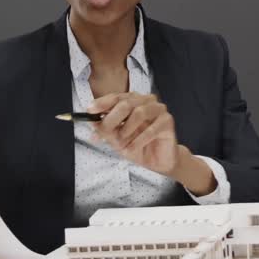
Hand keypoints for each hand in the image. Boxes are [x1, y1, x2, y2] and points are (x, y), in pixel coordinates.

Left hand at [88, 92, 215, 194]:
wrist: (157, 161)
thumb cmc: (137, 146)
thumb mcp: (116, 139)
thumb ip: (106, 129)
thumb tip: (92, 122)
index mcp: (133, 101)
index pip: (116, 97)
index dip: (102, 103)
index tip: (90, 111)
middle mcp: (146, 101)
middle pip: (126, 103)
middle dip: (111, 119)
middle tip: (103, 133)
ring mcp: (159, 109)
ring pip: (139, 113)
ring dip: (126, 130)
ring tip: (121, 144)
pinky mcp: (168, 121)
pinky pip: (151, 129)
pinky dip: (138, 141)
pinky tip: (131, 148)